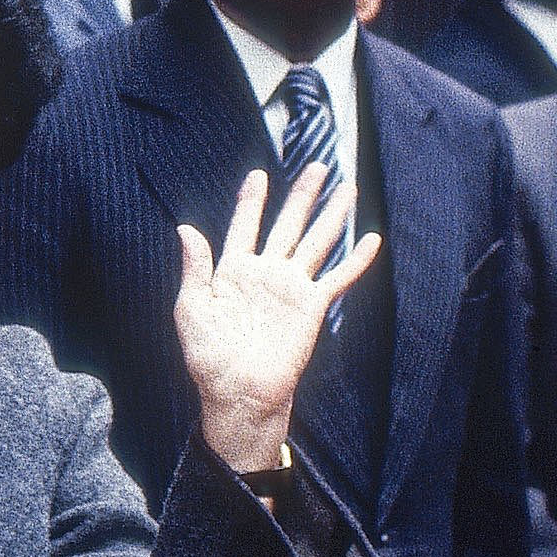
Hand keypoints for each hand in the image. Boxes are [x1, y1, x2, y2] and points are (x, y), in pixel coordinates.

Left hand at [176, 165, 383, 470]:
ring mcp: (291, 288)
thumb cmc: (208, 355)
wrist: (239, 391)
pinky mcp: (312, 306)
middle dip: (302, 196)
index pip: (244, 226)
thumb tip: (186, 227)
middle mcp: (265, 273)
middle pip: (287, 225)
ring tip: (346, 187)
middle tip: (317, 166)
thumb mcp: (191, 308)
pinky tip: (370, 240)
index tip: (258, 175)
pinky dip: (355, 260)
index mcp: (232, 271)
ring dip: (331, 215)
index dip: (252, 201)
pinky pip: (337, 278)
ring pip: (316, 242)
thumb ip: (195, 267)